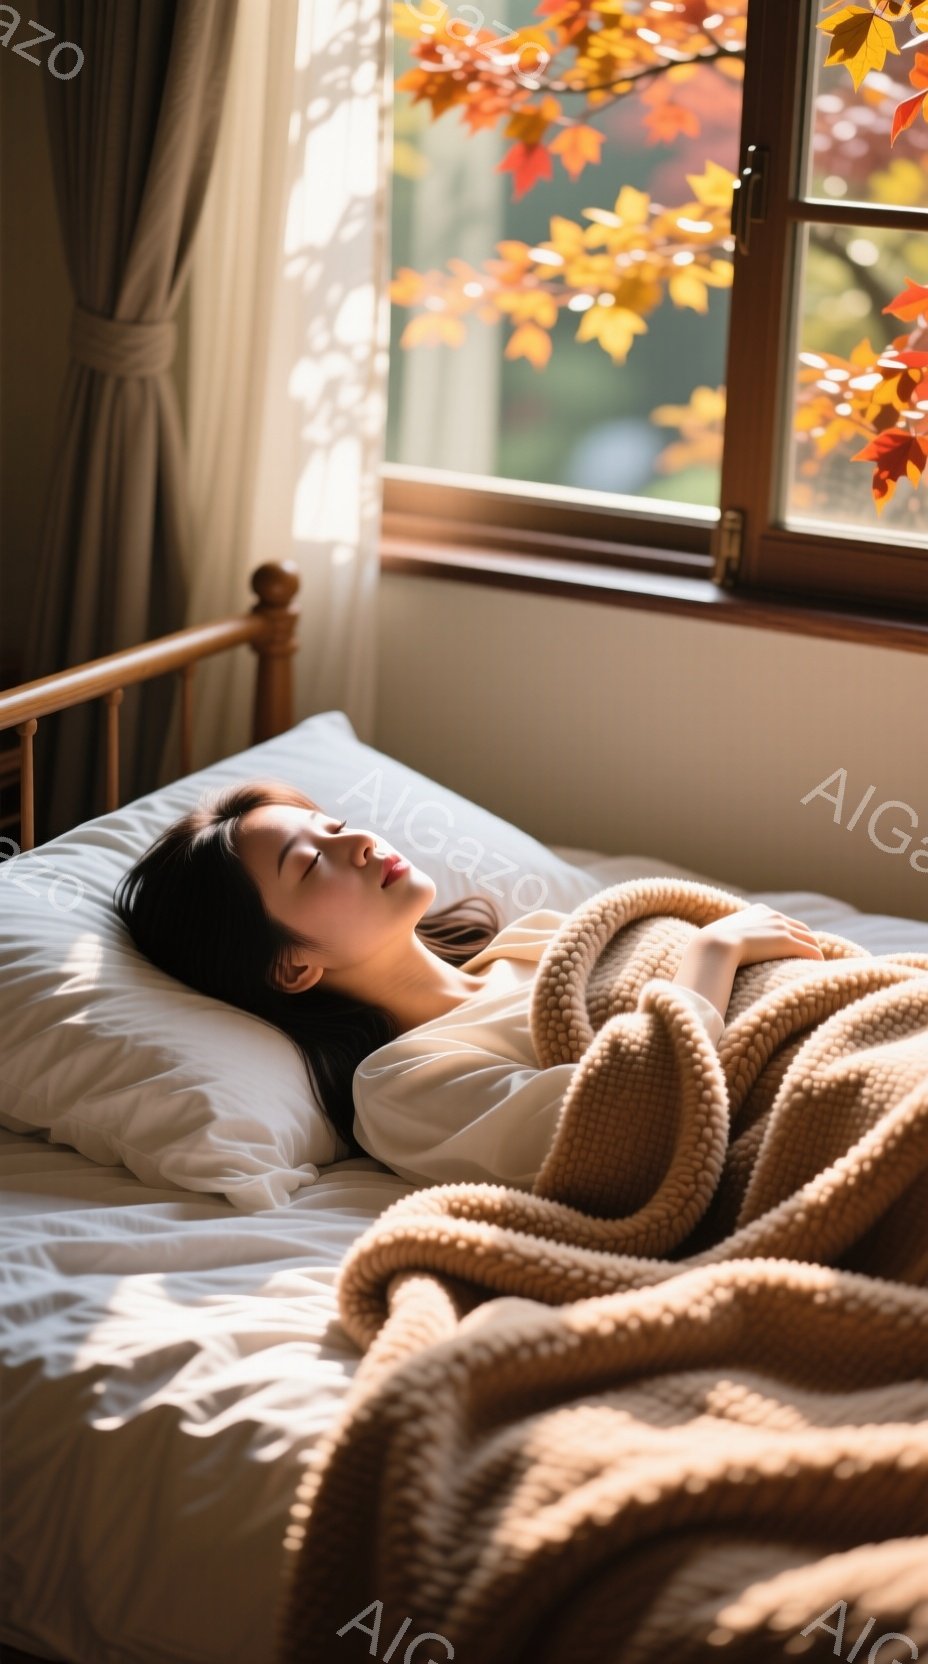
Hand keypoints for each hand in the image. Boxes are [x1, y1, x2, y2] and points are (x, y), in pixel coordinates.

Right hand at [699, 903, 824, 968]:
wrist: (712, 946)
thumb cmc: (710, 947)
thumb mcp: (721, 937)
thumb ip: (729, 940)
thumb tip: (721, 953)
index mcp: (759, 911)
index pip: (784, 922)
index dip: (791, 936)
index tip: (794, 950)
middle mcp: (773, 916)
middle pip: (802, 929)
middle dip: (808, 944)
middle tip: (811, 960)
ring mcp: (781, 927)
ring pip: (811, 940)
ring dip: (815, 953)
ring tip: (817, 969)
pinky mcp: (786, 942)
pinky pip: (812, 951)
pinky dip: (817, 960)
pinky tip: (818, 970)